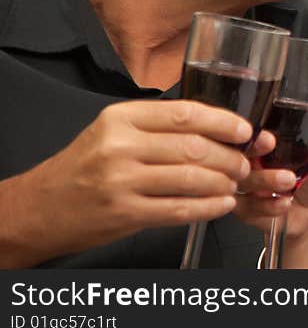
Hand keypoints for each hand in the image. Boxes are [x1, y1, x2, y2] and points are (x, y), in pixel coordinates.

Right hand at [0, 99, 252, 266]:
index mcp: (122, 118)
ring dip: (222, 182)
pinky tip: (220, 204)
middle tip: (244, 163)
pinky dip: (208, 207)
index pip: (186, 114)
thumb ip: (159, 127)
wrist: (42, 206)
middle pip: (194, 147)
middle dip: (229, 156)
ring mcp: (122, 181)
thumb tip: (216, 127)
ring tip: (233, 183)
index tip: (245, 130)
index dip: (223, 122)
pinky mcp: (125, 213)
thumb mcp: (114, 131)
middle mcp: (121, 146)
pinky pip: (180, 209)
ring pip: (192, 178)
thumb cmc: (85, 165)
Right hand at [234, 127, 307, 234]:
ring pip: (241, 180)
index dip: (253, 132)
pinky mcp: (243, 207)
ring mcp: (244, 182)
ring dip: (265, 182)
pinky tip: (284, 204)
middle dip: (255, 157)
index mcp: (264, 139)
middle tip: (280, 165)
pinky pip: (245, 206)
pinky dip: (266, 206)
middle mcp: (249, 158)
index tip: (269, 139)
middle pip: (237, 153)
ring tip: (289, 183)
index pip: (247, 129)